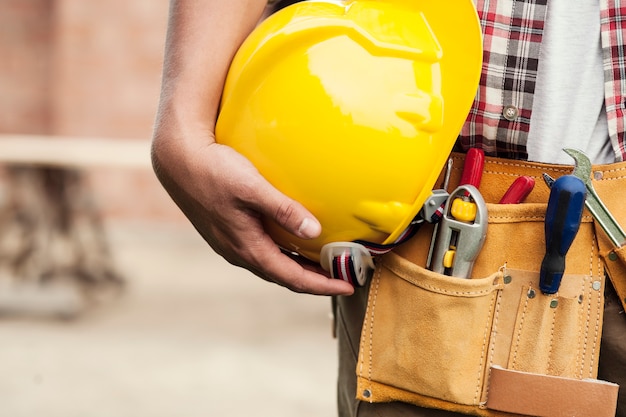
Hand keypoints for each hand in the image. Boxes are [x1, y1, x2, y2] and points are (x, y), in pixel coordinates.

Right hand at [151, 127, 353, 295]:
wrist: (177, 159)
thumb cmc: (214, 170)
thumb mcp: (252, 187)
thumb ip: (283, 209)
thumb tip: (315, 231)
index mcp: (247, 247)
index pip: (292, 278)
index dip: (321, 286)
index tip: (347, 287)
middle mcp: (238, 251)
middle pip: (282, 275)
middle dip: (312, 280)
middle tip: (340, 276)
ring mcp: (230, 242)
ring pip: (271, 263)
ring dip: (297, 267)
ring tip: (321, 264)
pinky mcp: (227, 230)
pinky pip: (261, 250)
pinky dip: (282, 252)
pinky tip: (292, 240)